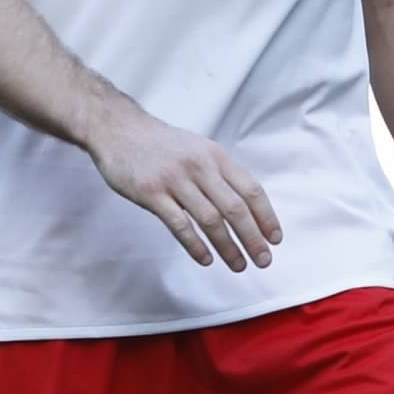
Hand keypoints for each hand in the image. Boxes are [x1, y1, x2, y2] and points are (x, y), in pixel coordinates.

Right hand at [85, 98, 282, 272]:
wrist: (119, 128)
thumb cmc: (161, 143)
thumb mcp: (197, 148)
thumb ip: (218, 173)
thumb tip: (245, 206)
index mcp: (214, 155)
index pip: (250, 188)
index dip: (266, 216)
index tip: (275, 238)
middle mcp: (198, 165)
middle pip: (235, 207)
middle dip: (253, 238)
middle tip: (263, 260)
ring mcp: (174, 179)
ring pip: (210, 219)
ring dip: (228, 247)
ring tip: (238, 265)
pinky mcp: (151, 192)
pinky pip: (179, 224)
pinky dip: (196, 245)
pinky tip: (206, 259)